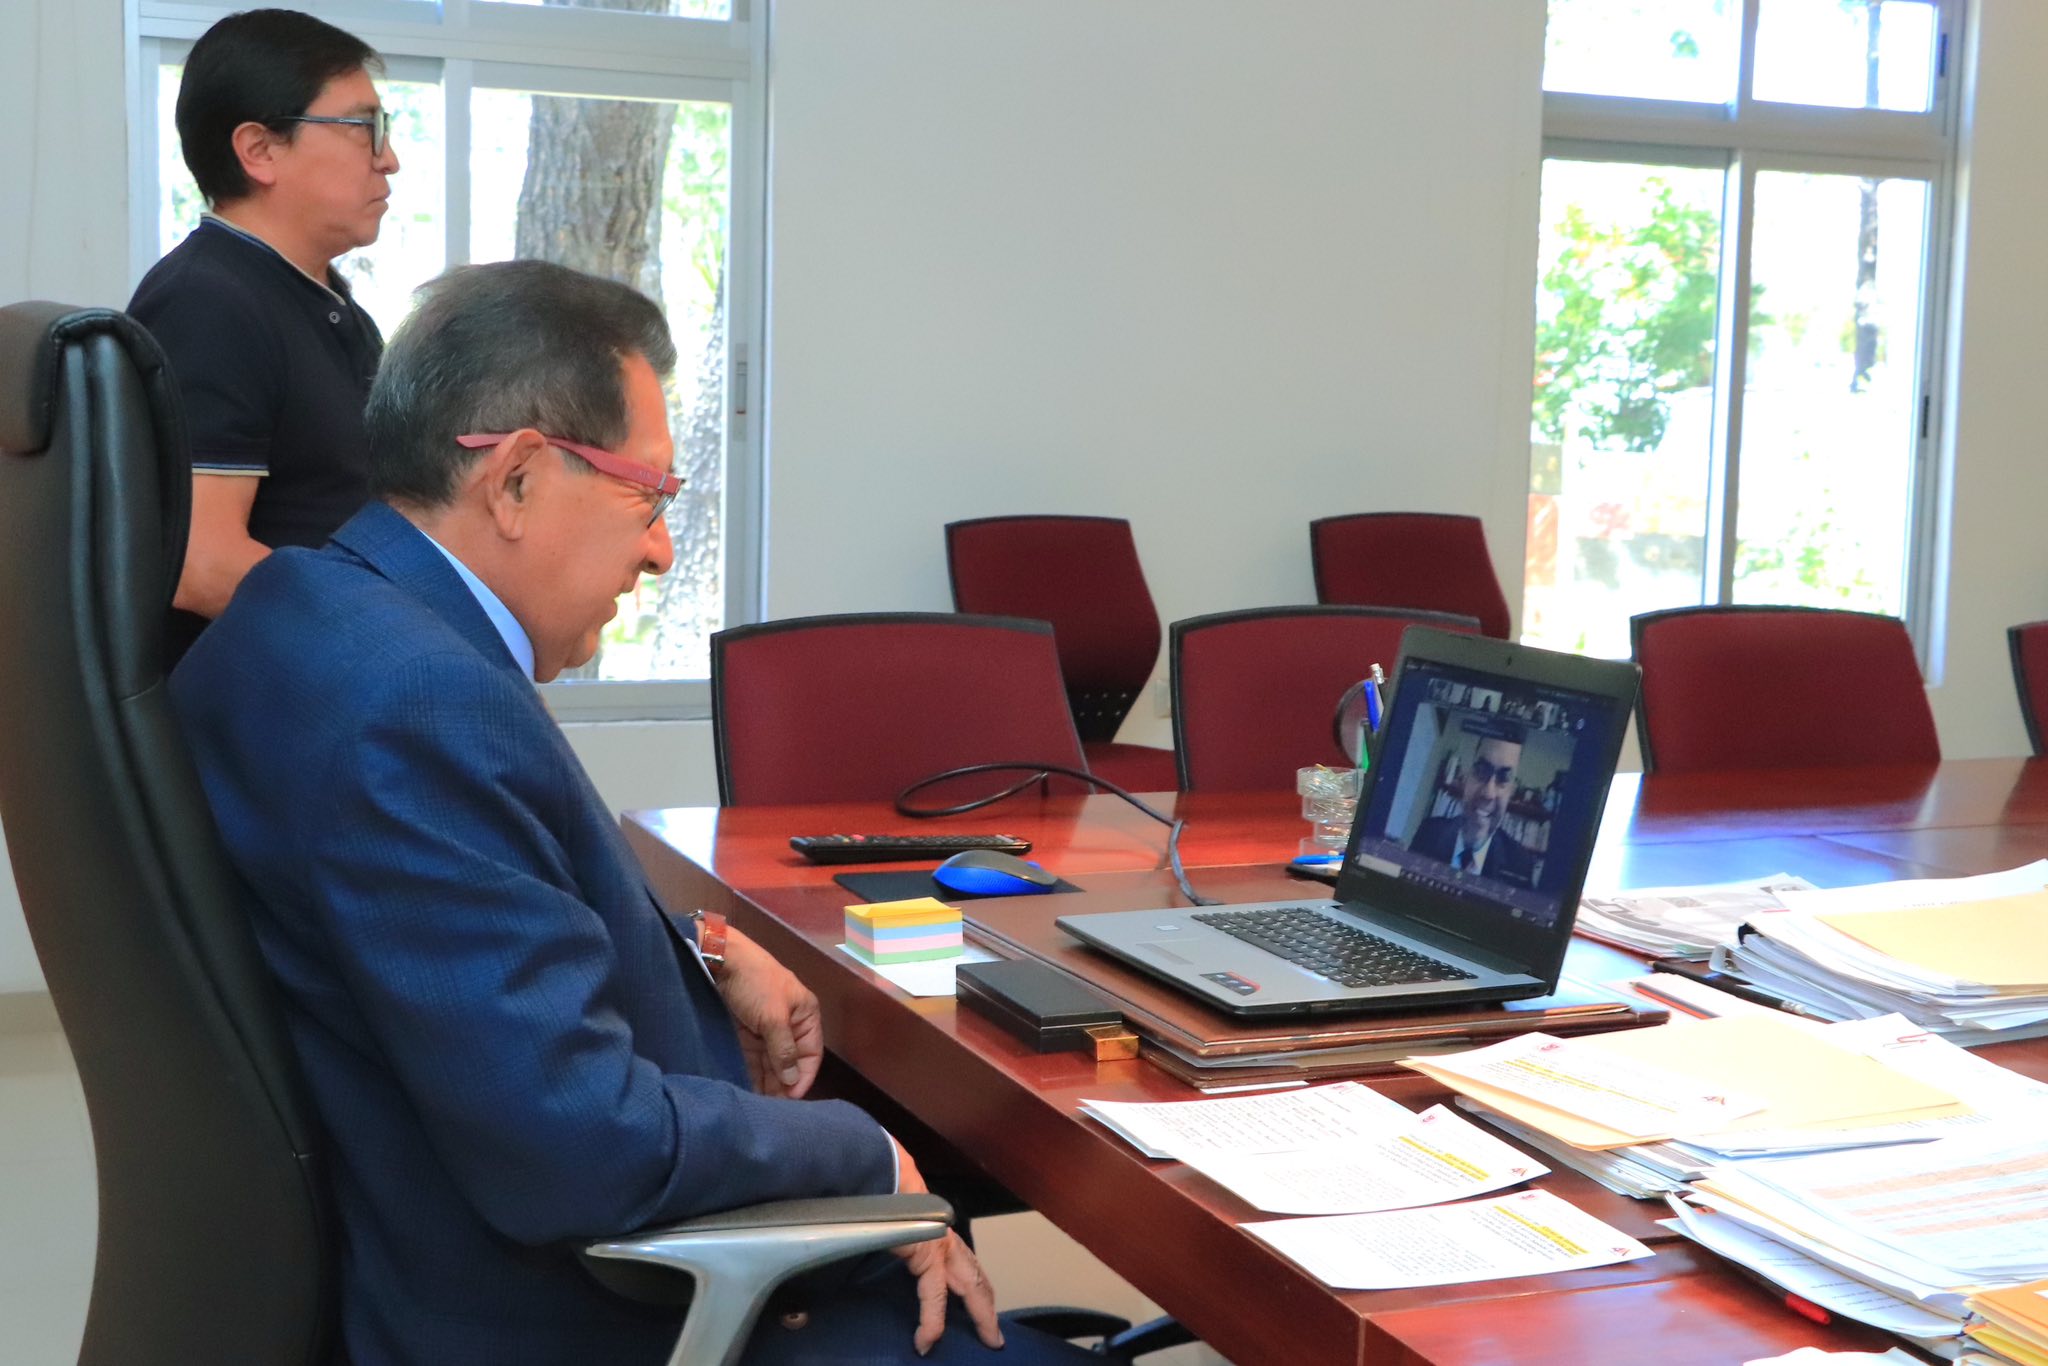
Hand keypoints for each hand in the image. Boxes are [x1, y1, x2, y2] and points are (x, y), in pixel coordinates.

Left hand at [715, 928, 822, 1096]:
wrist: (720, 960)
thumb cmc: (755, 984)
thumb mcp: (773, 1017)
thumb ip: (784, 1051)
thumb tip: (792, 1081)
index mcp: (805, 1016)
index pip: (811, 1054)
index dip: (803, 1076)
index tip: (792, 1099)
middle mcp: (789, 1024)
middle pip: (790, 1060)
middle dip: (783, 1083)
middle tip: (773, 1107)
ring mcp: (767, 1028)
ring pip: (771, 1061)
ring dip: (768, 1081)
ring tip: (761, 1104)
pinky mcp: (747, 1031)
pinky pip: (754, 1057)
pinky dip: (753, 1072)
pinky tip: (749, 1089)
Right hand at [891, 1138, 1002, 1355]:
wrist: (880, 1171)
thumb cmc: (882, 1191)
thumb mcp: (889, 1220)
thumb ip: (890, 1238)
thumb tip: (871, 1251)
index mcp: (937, 1232)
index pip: (963, 1265)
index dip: (974, 1289)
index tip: (980, 1307)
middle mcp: (945, 1239)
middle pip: (976, 1279)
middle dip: (987, 1307)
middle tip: (994, 1335)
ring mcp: (942, 1246)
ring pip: (971, 1287)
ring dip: (980, 1316)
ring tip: (987, 1339)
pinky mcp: (929, 1255)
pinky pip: (934, 1296)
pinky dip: (931, 1322)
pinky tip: (927, 1340)